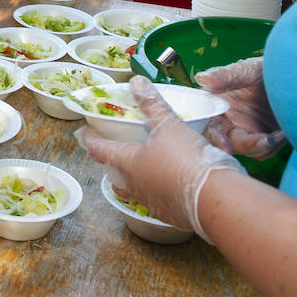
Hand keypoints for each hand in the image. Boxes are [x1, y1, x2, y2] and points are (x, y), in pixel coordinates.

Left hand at [76, 76, 244, 240]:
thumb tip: (137, 82)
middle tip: (113, 150)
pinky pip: (156, 201)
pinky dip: (157, 191)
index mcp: (127, 163)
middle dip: (110, 163)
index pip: (98, 149)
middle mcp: (134, 185)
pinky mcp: (169, 214)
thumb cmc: (186, 159)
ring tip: (141, 167)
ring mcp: (151, 202)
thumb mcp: (169, 125)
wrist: (214, 199)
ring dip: (132, 179)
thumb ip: (152, 104)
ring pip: (133, 191)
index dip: (88, 138)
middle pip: (113, 174)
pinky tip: (168, 183)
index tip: (82, 132)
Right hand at [195, 57, 285, 159]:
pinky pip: (263, 150)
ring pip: (248, 150)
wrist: (290, 77)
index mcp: (216, 105)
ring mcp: (245, 131)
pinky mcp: (262, 137)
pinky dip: (273, 145)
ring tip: (281, 132)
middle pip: (229, 143)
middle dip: (246, 145)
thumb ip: (224, 75)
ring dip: (263, 146)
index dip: (215, 138)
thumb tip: (202, 78)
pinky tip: (283, 133)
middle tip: (266, 141)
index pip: (210, 125)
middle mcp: (228, 121)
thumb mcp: (245, 69)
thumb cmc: (262, 68)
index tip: (226, 147)